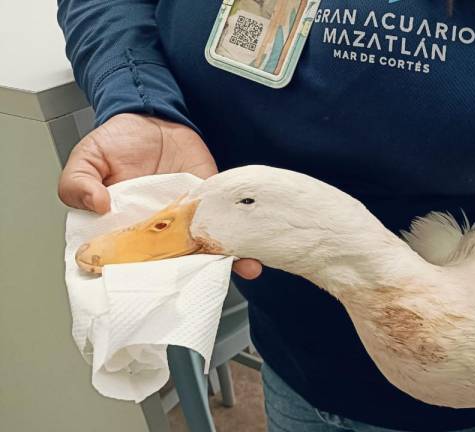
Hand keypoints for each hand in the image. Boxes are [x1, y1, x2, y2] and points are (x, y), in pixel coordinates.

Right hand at [58, 113, 261, 278]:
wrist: (152, 116)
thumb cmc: (117, 141)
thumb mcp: (86, 158)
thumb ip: (78, 181)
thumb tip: (95, 203)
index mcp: (125, 229)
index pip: (132, 263)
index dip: (144, 279)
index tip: (156, 290)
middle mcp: (159, 231)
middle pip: (176, 263)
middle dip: (193, 277)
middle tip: (208, 286)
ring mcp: (188, 219)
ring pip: (206, 248)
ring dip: (228, 261)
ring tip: (246, 268)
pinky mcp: (211, 203)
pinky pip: (226, 224)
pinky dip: (241, 237)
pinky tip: (253, 249)